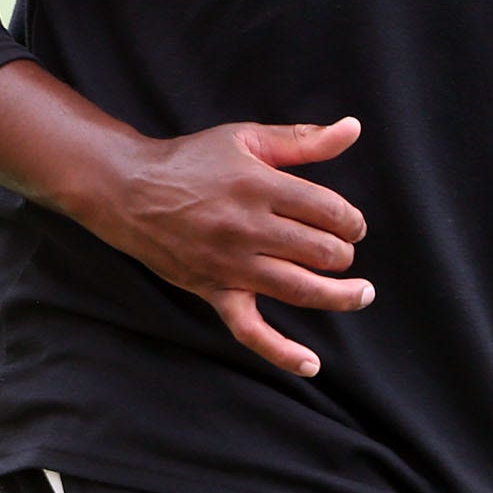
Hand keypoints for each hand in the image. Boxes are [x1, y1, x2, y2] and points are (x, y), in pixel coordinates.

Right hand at [87, 118, 370, 377]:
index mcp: (259, 186)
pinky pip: (250, 331)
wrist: (130, 191)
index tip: (350, 223)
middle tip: (343, 250)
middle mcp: (247, 228)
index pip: (328, 210)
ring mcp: (230, 265)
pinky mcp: (214, 291)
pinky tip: (311, 364)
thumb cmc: (194, 161)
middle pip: (319, 250)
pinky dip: (282, 351)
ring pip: (299, 289)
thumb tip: (353, 128)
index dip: (351, 220)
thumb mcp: (248, 139)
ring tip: (362, 293)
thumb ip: (304, 139)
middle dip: (343, 252)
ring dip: (339, 295)